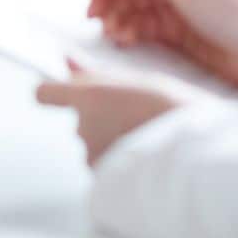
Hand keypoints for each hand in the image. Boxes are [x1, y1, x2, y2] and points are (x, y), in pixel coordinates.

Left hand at [37, 62, 207, 164]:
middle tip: (133, 115)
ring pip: (95, 145)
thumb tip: (65, 59)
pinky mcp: (104, 179)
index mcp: (88, 95)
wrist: (190, 150)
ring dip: (111, 141)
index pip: (46, 92)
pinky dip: (119, 162)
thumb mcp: (132, 79)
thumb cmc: (167, 108)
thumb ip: (93, 72)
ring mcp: (92, 155)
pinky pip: (106, 166)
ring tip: (144, 135)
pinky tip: (143, 155)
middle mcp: (82, 127)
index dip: (51, 92)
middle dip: (100, 119)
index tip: (53, 92)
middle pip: (81, 121)